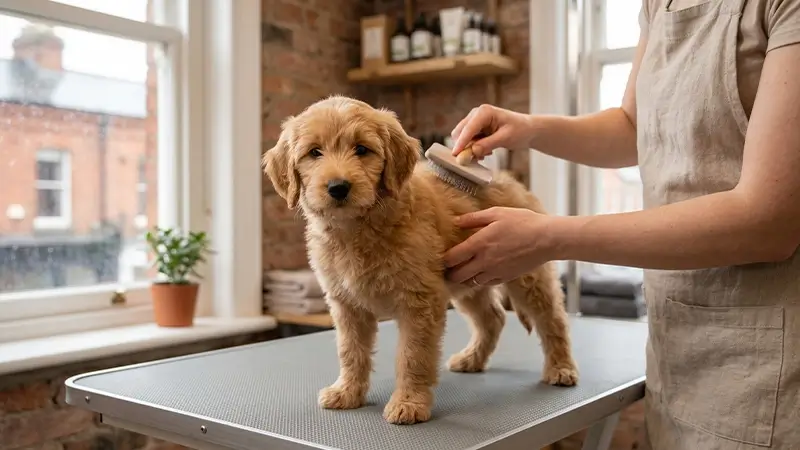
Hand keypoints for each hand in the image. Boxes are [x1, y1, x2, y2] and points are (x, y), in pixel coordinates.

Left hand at [443, 207, 559, 285]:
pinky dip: (478, 280)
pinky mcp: (505, 278)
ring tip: (461, 271)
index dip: (442, 260)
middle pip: (457, 276)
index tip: (440, 257)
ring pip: (470, 283)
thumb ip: (473, 218)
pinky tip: (479, 272)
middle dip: (449, 273)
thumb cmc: (523, 222)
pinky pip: (485, 284)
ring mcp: (494, 272)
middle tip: (447, 268)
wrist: (547, 239)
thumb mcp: (497, 213)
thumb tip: (456, 221)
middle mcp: (484, 261)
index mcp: (479, 244)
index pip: (451, 258)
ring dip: (463, 278)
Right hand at [450, 104, 534, 158]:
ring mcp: (475, 121)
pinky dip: (473, 148)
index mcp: (484, 112)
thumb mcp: (505, 138)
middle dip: (465, 147)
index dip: (461, 142)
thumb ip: (488, 144)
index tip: (455, 155)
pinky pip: (468, 141)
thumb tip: (472, 152)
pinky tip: (487, 151)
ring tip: (487, 153)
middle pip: (460, 132)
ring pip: (462, 138)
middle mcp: (476, 114)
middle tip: (476, 158)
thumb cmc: (520, 130)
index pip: (468, 129)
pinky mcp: (476, 129)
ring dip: (470, 149)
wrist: (527, 130)